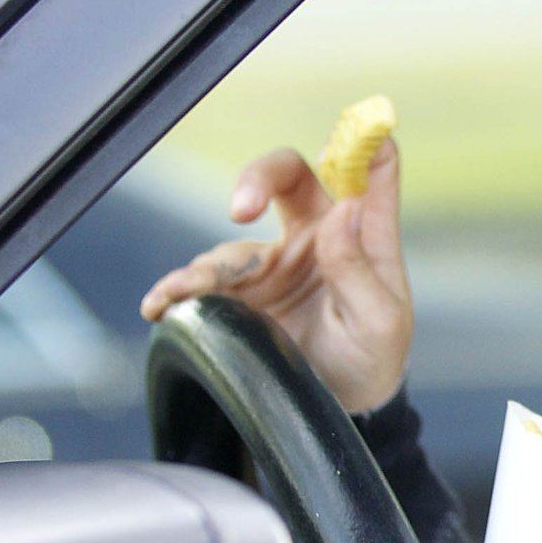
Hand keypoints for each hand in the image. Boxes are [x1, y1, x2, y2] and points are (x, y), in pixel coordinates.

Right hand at [138, 141, 412, 412]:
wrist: (341, 410)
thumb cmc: (372, 356)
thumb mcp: (379, 321)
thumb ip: (358, 268)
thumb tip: (345, 208)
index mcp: (362, 233)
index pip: (368, 171)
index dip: (363, 142)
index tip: (353, 132)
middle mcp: (316, 235)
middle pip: (285, 177)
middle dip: (257, 179)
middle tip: (241, 209)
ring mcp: (274, 262)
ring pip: (234, 241)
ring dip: (210, 265)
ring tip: (191, 292)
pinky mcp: (240, 294)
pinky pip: (202, 281)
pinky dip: (178, 288)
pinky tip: (163, 303)